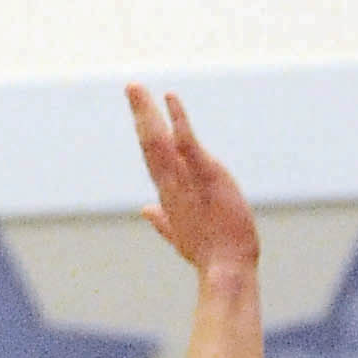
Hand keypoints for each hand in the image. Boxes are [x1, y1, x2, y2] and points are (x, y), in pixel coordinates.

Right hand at [128, 84, 258, 286]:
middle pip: (150, 144)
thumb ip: (163, 221)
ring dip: (148, 113)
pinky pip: (188, 143)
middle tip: (131, 87)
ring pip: (160, 142)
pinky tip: (170, 99)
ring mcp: (185, 180)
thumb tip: (145, 210)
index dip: (145, 134)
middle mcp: (171, 184)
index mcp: (168, 194)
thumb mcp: (181, 236)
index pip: (153, 158)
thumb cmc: (208, 254)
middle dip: (140, 114)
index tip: (140, 113)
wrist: (226, 270)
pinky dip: (178, 120)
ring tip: (136, 88)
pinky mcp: (206, 176)